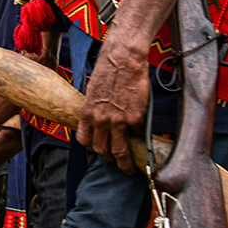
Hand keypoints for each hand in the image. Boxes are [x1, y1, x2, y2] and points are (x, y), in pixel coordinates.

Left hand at [76, 36, 148, 174]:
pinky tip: (143, 140)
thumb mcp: (93, 93)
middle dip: (110, 159)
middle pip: (102, 150)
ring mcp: (118, 121)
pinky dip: (140, 139)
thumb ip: (95, 110)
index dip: (93, 148)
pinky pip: (138, 135)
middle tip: (118, 163)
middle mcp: (100, 120)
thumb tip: (100, 122)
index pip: (84, 141)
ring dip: (125, 163)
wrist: (122, 60)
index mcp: (87, 113)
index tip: (100, 150)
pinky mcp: (135, 118)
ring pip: (119, 151)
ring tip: (130, 167)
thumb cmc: (108, 72)